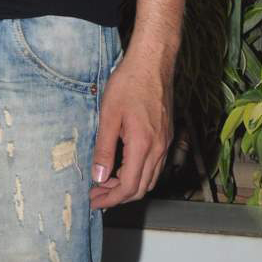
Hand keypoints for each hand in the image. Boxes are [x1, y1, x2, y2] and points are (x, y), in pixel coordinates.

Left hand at [88, 52, 173, 208]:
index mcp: (143, 145)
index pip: (129, 187)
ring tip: (106, 181)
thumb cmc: (129, 83)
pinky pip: (155, 165)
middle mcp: (159, 148)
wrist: (153, 61)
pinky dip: (139, 173)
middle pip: (141, 188)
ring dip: (129, 185)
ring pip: (150, 178)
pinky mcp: (167, 134)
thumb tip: (98, 177)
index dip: (110, 199)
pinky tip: (123, 164)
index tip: (94, 200)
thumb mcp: (108, 115)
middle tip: (97, 193)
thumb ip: (104, 149)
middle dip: (118, 196)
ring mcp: (165, 142)